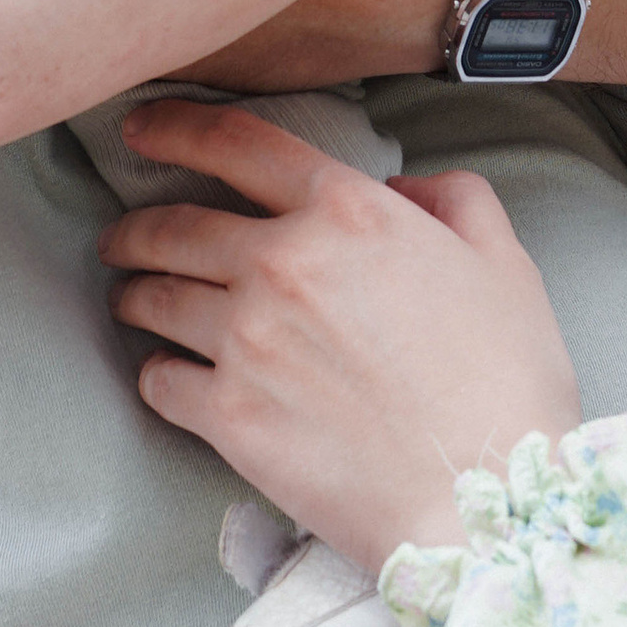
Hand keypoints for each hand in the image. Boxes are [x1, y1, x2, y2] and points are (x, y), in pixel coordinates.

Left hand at [102, 101, 581, 566]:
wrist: (487, 500)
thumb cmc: (505, 383)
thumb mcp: (503, 262)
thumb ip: (454, 200)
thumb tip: (408, 188)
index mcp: (347, 210)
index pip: (236, 144)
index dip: (176, 127)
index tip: (141, 128)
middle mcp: (282, 263)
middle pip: (173, 226)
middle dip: (135, 227)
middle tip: (121, 236)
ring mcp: (247, 341)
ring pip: (154, 298)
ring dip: (135, 293)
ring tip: (132, 299)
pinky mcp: (229, 418)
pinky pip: (160, 380)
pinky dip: (155, 372)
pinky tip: (165, 374)